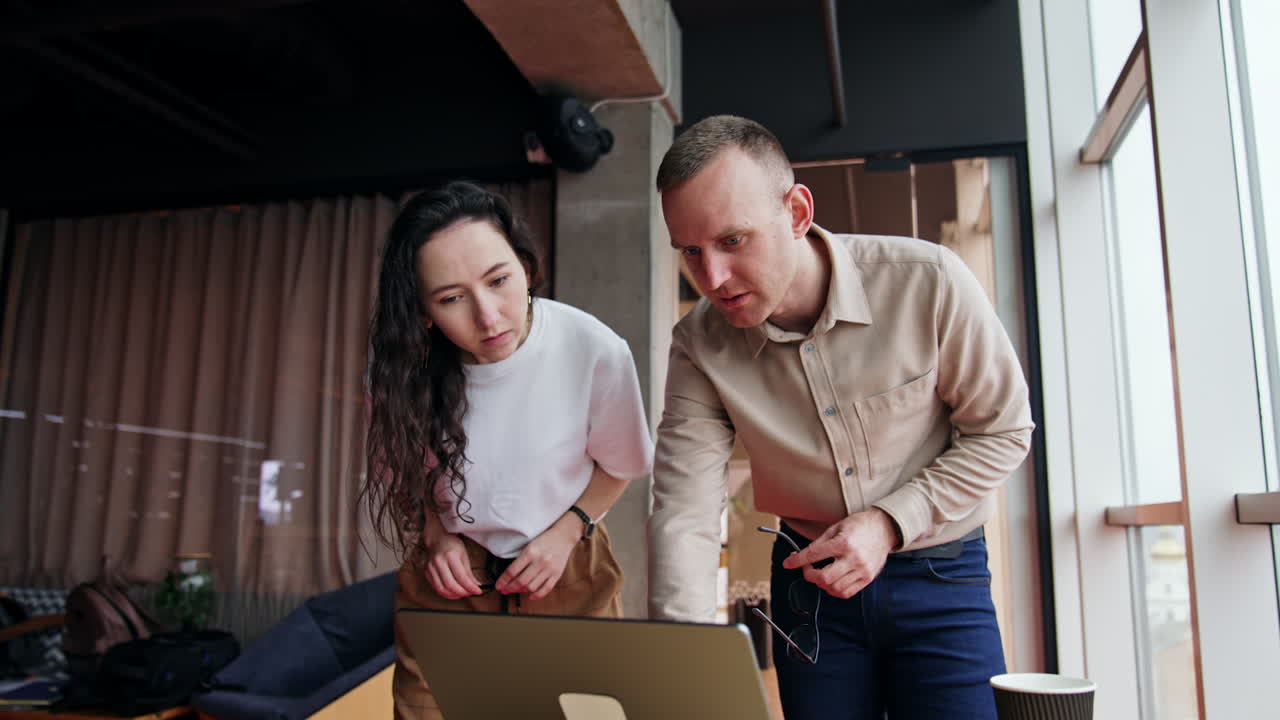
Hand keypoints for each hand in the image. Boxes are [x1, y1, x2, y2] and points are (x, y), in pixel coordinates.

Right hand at [423, 529, 482, 599]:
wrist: (437, 538)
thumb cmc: (452, 545)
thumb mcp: (464, 555)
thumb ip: (469, 572)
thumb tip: (476, 586)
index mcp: (450, 555)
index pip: (461, 576)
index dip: (470, 587)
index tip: (478, 591)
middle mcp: (439, 562)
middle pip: (450, 585)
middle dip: (462, 593)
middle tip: (470, 593)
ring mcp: (431, 567)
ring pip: (442, 589)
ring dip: (453, 595)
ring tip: (462, 594)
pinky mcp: (427, 572)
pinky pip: (436, 587)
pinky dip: (445, 593)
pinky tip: (453, 592)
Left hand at [496, 516, 579, 599]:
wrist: (563, 536)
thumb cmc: (545, 540)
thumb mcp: (529, 545)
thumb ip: (521, 560)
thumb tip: (509, 576)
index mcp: (530, 552)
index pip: (512, 571)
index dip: (503, 581)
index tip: (498, 586)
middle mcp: (540, 561)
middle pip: (521, 581)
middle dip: (510, 588)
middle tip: (504, 590)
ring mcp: (549, 569)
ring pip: (532, 587)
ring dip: (521, 592)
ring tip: (516, 590)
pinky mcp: (557, 574)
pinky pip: (546, 589)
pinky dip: (537, 595)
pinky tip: (531, 596)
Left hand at [781, 508, 899, 598]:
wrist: (884, 528)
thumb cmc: (858, 525)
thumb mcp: (836, 527)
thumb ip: (819, 543)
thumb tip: (802, 556)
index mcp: (843, 542)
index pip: (813, 555)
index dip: (797, 561)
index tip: (788, 563)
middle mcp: (853, 558)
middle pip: (824, 578)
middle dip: (809, 575)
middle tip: (807, 568)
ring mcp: (862, 570)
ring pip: (834, 588)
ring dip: (821, 584)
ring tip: (820, 574)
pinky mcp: (868, 578)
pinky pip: (846, 593)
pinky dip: (834, 590)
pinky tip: (832, 581)